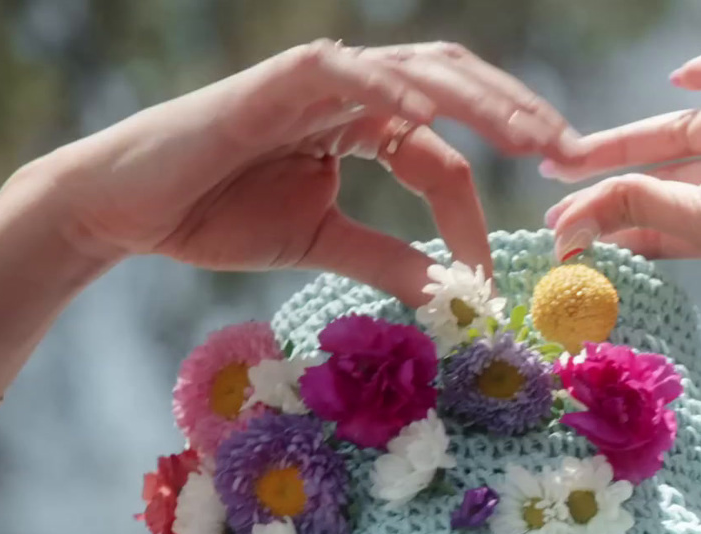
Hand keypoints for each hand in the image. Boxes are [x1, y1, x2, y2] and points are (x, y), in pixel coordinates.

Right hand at [46, 40, 579, 303]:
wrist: (129, 210)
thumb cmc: (218, 216)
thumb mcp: (324, 243)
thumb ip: (390, 260)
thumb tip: (455, 297)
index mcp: (366, 125)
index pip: (446, 153)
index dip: (479, 207)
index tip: (498, 269)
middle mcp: (353, 93)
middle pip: (456, 86)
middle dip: (517, 117)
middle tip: (571, 156)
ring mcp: (317, 80)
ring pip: (418, 70)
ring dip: (481, 98)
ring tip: (530, 135)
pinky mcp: (277, 80)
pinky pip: (344, 74)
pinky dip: (388, 88)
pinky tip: (429, 115)